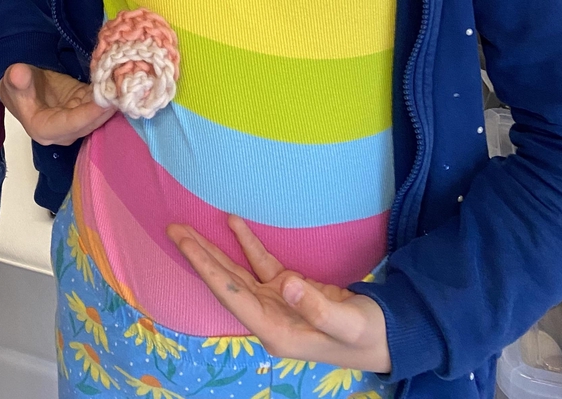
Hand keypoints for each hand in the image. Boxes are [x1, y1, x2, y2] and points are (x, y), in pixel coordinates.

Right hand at [0, 63, 114, 145]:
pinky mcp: (83, 109)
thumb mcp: (13, 80)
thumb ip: (17, 79)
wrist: (21, 85)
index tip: (107, 102)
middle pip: (89, 123)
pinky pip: (98, 105)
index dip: (89, 114)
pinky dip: (109, 97)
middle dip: (107, 110)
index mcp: (44, 129)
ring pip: (97, 116)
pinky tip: (122, 86)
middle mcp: (63, 131)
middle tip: (125, 94)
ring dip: (112, 104)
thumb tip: (18, 73)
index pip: (71, 124)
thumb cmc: (16, 86)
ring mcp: (75, 121)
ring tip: (128, 89)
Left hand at [167, 217, 390, 373]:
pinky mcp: (289, 289)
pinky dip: (248, 244)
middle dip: (199, 256)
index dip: (207, 269)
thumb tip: (288, 284)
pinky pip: (261, 264)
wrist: (388, 337)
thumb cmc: (369, 336)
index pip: (232, 296)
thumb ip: (319, 308)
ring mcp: (278, 303)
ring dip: (215, 250)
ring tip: (188, 226)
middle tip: (173, 228)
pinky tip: (233, 223)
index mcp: (277, 333)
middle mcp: (270, 318)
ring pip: (238, 273)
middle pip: (226, 283)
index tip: (184, 244)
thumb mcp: (349, 325)